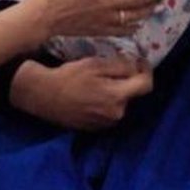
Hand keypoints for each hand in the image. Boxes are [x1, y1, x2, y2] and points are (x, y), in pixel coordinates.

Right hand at [10, 56, 152, 130]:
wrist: (43, 96)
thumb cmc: (69, 77)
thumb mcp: (95, 64)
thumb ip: (121, 66)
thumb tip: (136, 67)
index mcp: (118, 97)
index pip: (146, 85)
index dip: (146, 70)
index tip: (139, 61)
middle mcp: (116, 114)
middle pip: (132, 94)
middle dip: (127, 81)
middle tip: (114, 68)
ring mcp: (106, 124)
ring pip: (120, 103)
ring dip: (116, 92)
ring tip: (99, 81)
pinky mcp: (95, 128)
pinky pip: (108, 112)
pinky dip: (105, 102)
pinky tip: (91, 94)